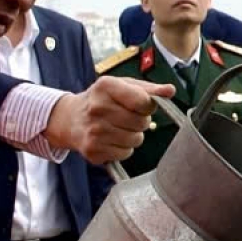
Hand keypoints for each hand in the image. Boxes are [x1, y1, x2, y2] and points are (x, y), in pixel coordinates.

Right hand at [44, 76, 175, 163]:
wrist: (71, 119)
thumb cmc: (102, 100)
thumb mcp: (123, 86)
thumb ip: (149, 89)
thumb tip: (170, 90)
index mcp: (106, 86)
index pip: (144, 101)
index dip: (147, 106)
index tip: (140, 105)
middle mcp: (98, 108)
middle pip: (142, 123)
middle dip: (140, 121)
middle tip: (126, 118)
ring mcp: (94, 131)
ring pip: (136, 140)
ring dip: (132, 136)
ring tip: (118, 128)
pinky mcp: (93, 150)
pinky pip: (125, 153)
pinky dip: (123, 148)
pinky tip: (111, 139)